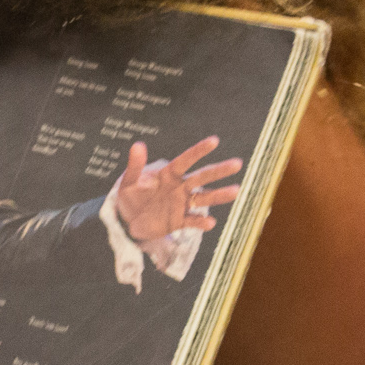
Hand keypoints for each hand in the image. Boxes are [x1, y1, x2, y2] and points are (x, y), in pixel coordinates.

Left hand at [109, 136, 241, 244]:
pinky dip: (201, 222)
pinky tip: (210, 222)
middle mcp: (180, 187)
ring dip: (219, 195)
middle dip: (219, 171)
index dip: (199, 151)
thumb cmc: (130, 196)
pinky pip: (192, 221)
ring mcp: (181, 204)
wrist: (127, 221)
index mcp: (168, 174)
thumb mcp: (128, 181)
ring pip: (203, 198)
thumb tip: (138, 145)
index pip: (185, 160)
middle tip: (237, 163)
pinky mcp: (179, 221)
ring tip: (235, 190)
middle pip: (201, 177)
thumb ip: (135, 166)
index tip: (214, 141)